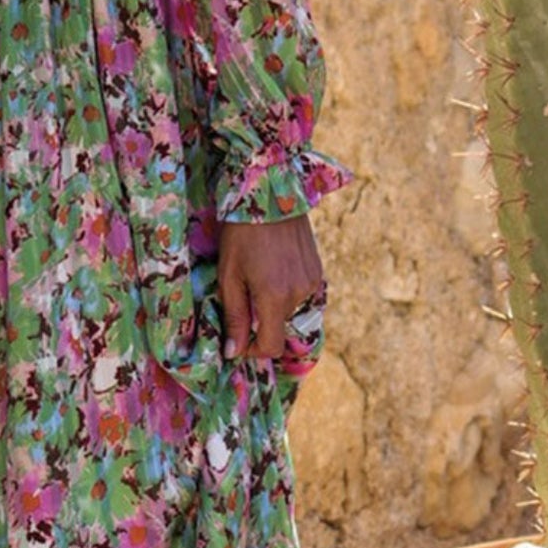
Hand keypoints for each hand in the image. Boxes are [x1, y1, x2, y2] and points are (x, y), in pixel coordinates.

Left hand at [217, 214, 323, 362]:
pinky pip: (300, 295)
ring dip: (273, 306)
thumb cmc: (241, 234)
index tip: (239, 340)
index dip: (253, 350)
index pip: (271, 347)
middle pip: (279, 327)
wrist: (271, 194)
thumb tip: (233, 353)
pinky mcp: (318, 271)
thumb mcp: (229, 275)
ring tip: (258, 277)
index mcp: (275, 298)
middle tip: (243, 297)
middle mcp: (299, 294)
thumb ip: (234, 316)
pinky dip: (285, 292)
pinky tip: (273, 269)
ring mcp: (312, 282)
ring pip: (290, 311)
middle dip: (260, 322)